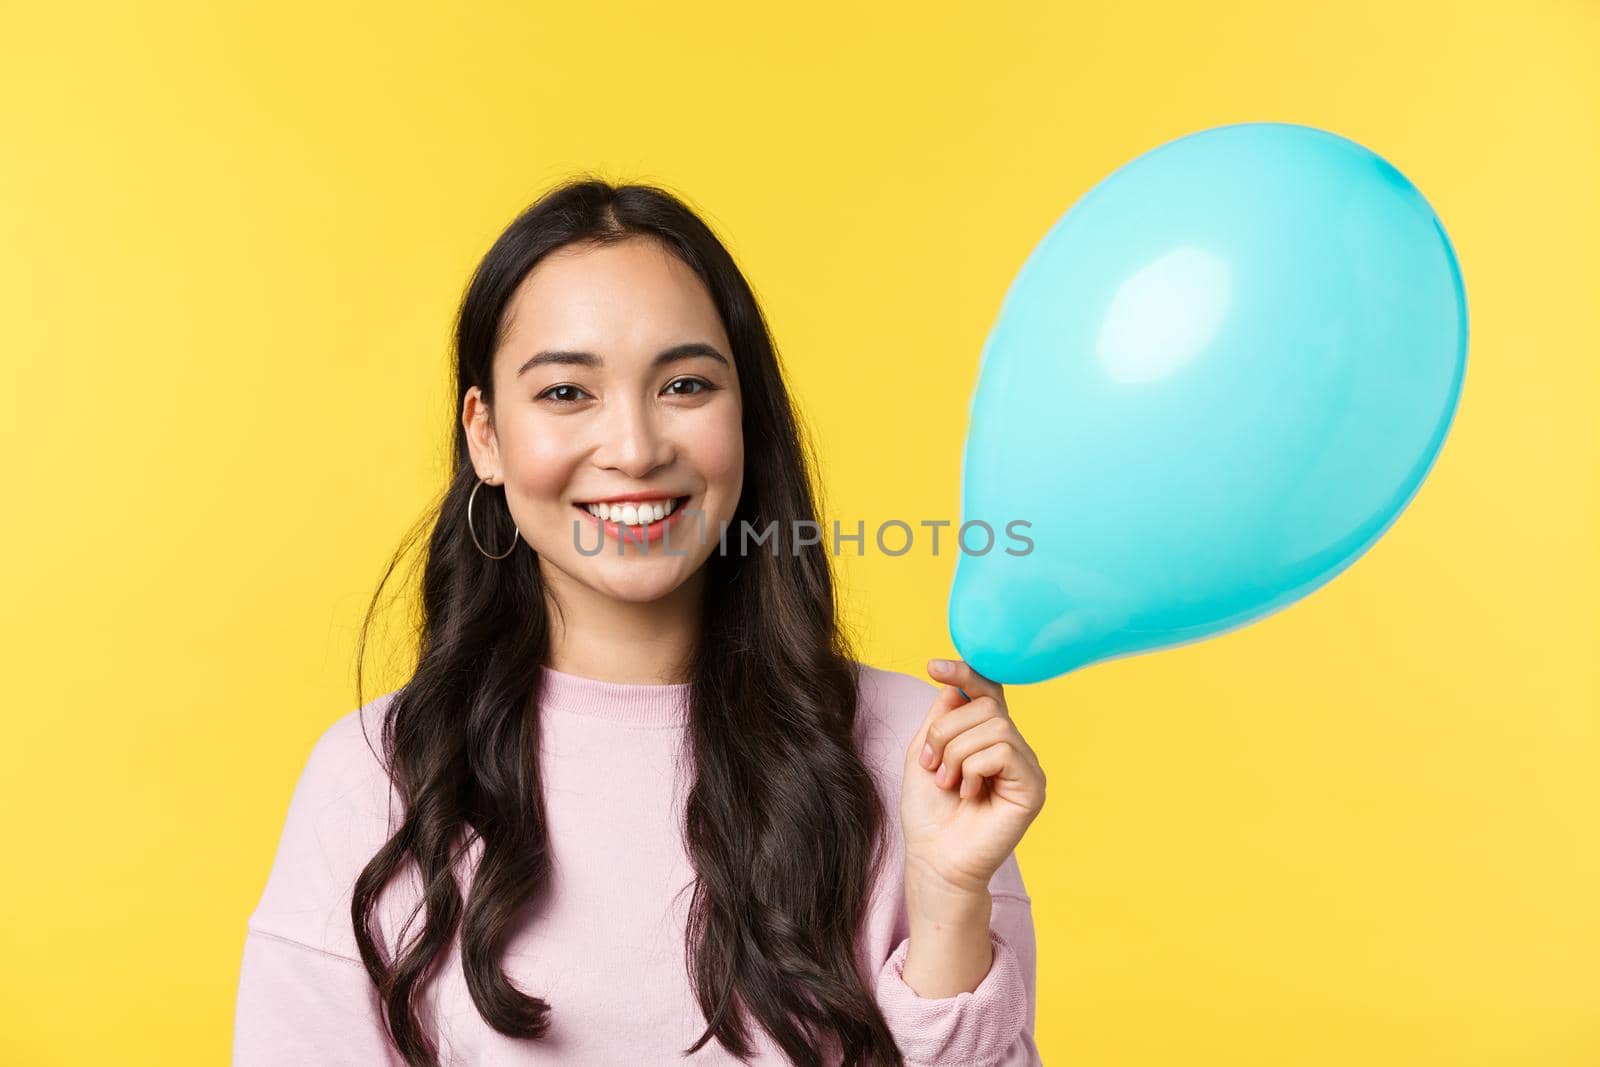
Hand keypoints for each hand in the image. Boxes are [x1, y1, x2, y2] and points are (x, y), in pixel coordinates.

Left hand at [901, 658, 1046, 898]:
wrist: (934, 858)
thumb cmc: (928, 811)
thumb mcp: (925, 750)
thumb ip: (942, 714)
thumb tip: (958, 682)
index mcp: (987, 735)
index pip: (988, 689)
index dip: (965, 673)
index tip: (933, 667)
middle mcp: (1012, 746)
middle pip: (986, 705)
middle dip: (946, 731)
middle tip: (933, 766)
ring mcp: (1025, 766)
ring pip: (994, 726)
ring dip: (956, 753)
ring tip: (950, 784)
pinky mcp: (1033, 787)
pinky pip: (1004, 751)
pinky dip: (974, 768)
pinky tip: (970, 795)